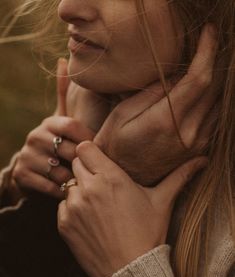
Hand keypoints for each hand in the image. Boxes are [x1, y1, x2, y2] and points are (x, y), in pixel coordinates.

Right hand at [11, 59, 94, 198]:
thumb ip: (64, 93)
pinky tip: (65, 189)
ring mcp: (27, 156)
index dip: (88, 139)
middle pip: (69, 150)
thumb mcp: (61, 119)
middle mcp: (35, 136)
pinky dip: (60, 190)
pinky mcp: (22, 175)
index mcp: (50, 122)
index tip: (95, 150)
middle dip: (81, 162)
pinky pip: (49, 186)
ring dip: (72, 178)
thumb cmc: (57, 143)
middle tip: (89, 169)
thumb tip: (63, 59)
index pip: (72, 126)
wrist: (33, 168)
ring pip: (60, 171)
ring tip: (76, 178)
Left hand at [58, 141, 206, 276]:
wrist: (130, 269)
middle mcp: (89, 188)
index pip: (85, 147)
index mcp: (111, 178)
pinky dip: (72, 208)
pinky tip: (89, 219)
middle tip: (101, 182)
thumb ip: (179, 177)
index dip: (91, 152)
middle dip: (86, 168)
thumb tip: (201, 161)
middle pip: (76, 163)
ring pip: (69, 184)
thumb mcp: (162, 201)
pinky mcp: (64, 223)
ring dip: (79, 190)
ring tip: (96, 204)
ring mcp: (73, 206)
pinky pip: (62, 205)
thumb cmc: (147, 233)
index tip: (99, 160)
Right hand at [94, 24, 217, 185]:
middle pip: (214, 88)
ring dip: (214, 81)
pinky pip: (214, 117)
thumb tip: (176, 76)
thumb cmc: (116, 146)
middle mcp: (188, 133)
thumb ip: (151, 93)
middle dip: (213, 62)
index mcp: (165, 121)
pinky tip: (200, 91)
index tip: (209, 34)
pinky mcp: (199, 148)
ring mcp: (197, 143)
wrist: (126, 179)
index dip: (207, 52)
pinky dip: (211, 99)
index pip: (198, 79)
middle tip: (205, 46)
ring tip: (200, 67)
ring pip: (217, 103)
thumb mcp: (121, 115)